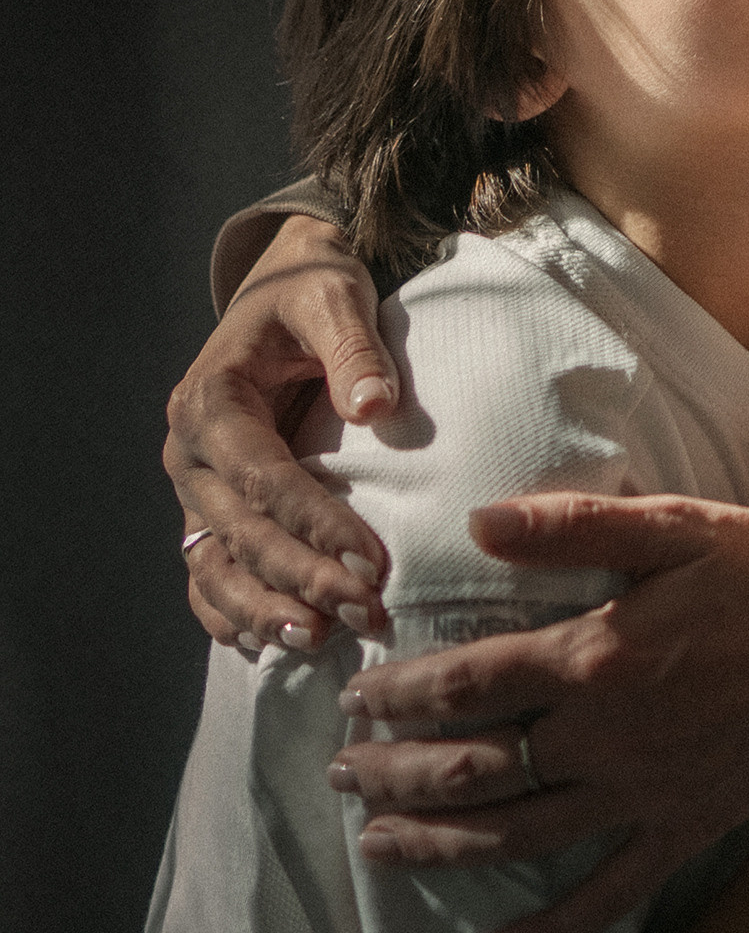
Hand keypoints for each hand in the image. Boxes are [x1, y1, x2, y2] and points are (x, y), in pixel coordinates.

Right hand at [166, 214, 392, 648]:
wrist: (281, 287)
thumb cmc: (310, 290)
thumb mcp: (334, 296)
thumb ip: (353, 348)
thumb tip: (375, 406)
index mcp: (211, 399)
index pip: (263, 478)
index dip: (314, 524)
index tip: (370, 563)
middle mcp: (189, 451)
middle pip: (241, 532)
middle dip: (301, 579)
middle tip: (363, 613)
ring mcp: (192, 487)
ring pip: (214, 566)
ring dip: (263, 610)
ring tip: (318, 642)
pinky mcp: (205, 509)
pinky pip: (207, 574)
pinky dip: (230, 613)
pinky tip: (267, 646)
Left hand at [327, 493, 748, 932]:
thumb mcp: (676, 526)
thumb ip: (573, 528)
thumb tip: (479, 521)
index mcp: (594, 656)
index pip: (468, 682)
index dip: (402, 693)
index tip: (357, 695)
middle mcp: (605, 737)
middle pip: (475, 768)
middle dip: (396, 772)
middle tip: (342, 772)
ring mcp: (642, 794)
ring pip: (517, 835)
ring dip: (438, 844)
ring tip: (377, 847)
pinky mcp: (684, 828)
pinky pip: (605, 896)